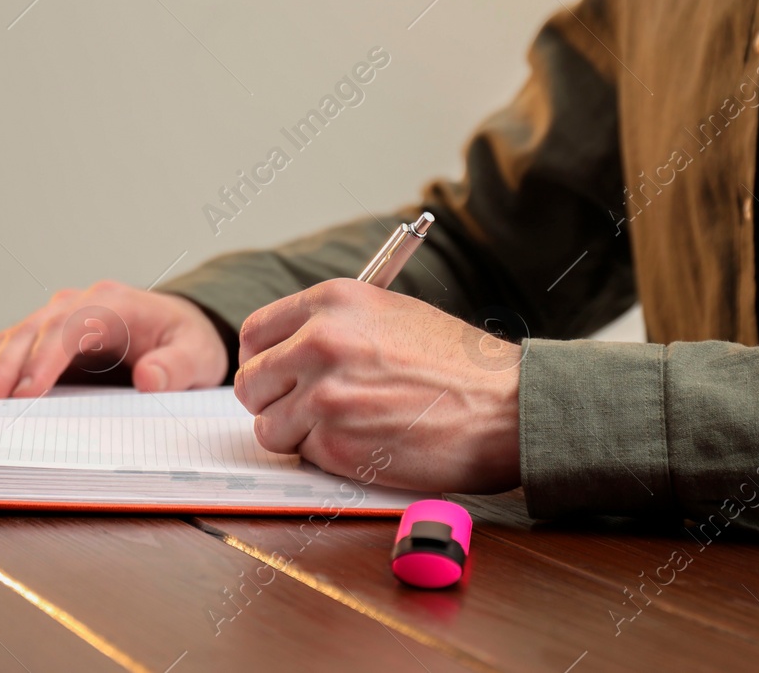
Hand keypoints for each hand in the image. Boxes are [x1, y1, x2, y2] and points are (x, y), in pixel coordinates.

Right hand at [0, 282, 228, 398]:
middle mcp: (79, 304)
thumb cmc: (187, 341)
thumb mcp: (197, 356)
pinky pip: (11, 349)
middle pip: (33, 331)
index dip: (46, 360)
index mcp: (114, 303)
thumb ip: (176, 367)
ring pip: (14, 338)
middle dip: (4, 366)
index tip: (26, 393)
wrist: (180, 329)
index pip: (72, 328)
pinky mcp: (47, 337)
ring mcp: (59, 318)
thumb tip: (149, 380)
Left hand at [234, 279, 521, 493]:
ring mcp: (325, 395)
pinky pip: (301, 455)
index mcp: (332, 302)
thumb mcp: (389, 314)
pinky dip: (325, 457)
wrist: (505, 406)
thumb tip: (286, 349)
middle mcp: (320, 342)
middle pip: (252, 382)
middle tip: (308, 409)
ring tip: (344, 427)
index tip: (276, 376)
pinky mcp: (336, 443)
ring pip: (269, 426)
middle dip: (274, 400)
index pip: (255, 334)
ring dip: (297, 434)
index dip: (263, 361)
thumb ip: (332, 325)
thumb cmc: (457, 364)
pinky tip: (364, 443)